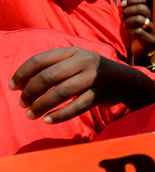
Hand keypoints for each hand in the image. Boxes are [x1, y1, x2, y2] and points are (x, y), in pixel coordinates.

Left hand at [9, 47, 154, 123]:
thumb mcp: (76, 61)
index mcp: (73, 51)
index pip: (41, 59)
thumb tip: (23, 84)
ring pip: (61, 92)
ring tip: (31, 114)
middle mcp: (83, 61)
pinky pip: (77, 106)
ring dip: (42, 105)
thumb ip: (54, 66)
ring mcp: (93, 77)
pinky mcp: (100, 94)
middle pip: (49, 76)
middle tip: (22, 103)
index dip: (23, 73)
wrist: (126, 80)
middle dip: (30, 92)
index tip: (12, 86)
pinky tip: (48, 120)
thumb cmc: (93, 72)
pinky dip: (60, 115)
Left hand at [122, 0, 154, 65]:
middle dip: (128, 12)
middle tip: (123, 17)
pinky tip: (131, 32)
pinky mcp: (151, 41)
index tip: (122, 4)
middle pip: (142, 9)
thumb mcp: (135, 14)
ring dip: (128, 22)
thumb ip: (135, 0)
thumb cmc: (140, 29)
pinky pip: (138, 32)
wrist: (143, 49)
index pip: (144, 0)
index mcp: (154, 11)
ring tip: (127, 25)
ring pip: (139, 20)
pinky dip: (131, 31)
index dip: (131, 0)